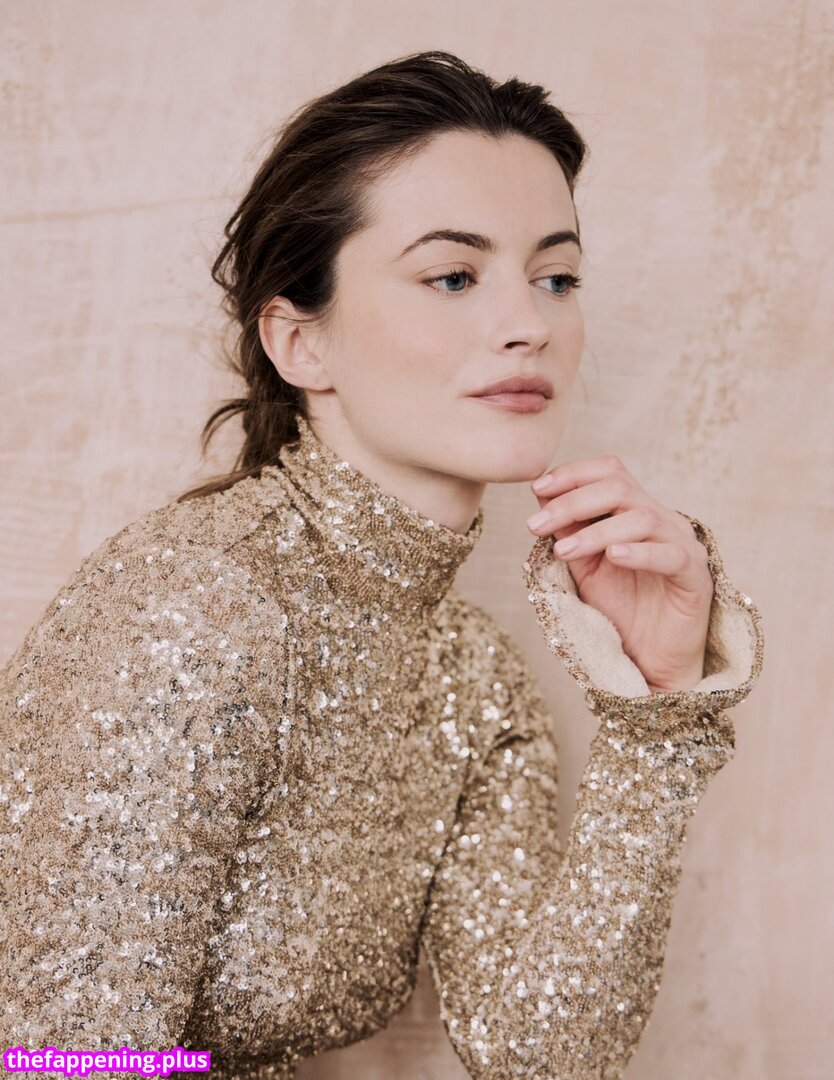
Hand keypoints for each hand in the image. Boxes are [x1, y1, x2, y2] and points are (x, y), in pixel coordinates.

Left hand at [526, 455, 713, 691]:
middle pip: (621, 487)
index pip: (610, 472)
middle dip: (572, 502)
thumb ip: (568, 531)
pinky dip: (639, 552)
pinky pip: (671, 555)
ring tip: (563, 551)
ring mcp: (683, 546)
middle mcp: (664, 521)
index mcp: (638, 512)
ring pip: (642, 518)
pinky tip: (612, 556)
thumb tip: (541, 495)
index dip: (573, 473)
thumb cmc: (620, 611)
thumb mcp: (584, 566)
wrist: (649, 661)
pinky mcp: (696, 577)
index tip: (537, 488)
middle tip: (536, 526)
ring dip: (595, 532)